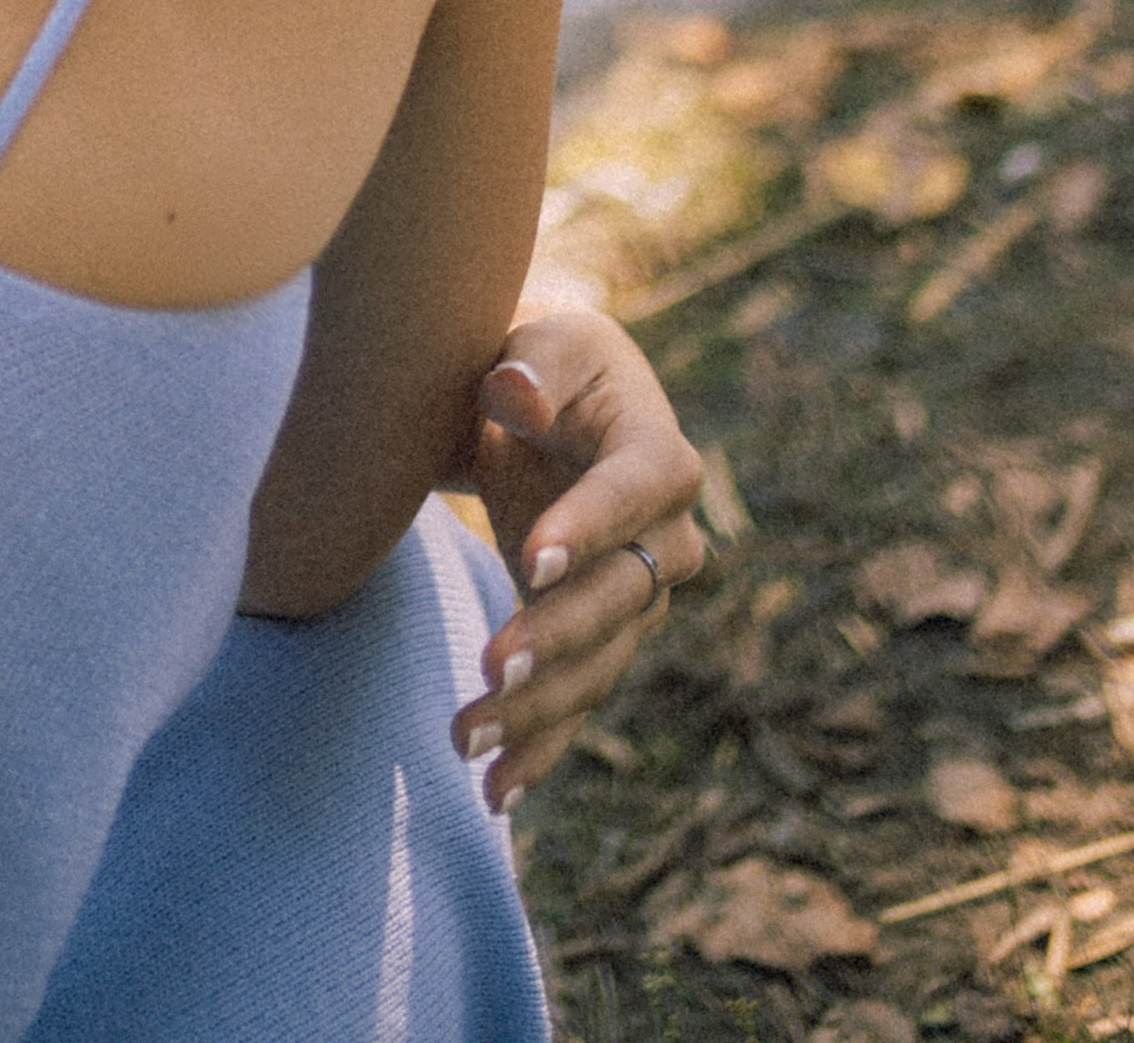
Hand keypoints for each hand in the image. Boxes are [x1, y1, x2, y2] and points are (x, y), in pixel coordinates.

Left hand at [448, 306, 703, 804]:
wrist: (541, 405)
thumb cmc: (540, 362)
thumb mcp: (540, 342)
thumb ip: (531, 364)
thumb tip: (516, 393)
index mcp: (659, 451)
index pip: (637, 490)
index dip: (591, 524)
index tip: (532, 558)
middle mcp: (667, 535)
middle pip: (624, 595)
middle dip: (559, 636)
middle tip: (489, 664)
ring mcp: (637, 596)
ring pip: (600, 663)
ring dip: (538, 708)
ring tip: (466, 739)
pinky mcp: (597, 639)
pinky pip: (579, 701)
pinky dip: (539, 748)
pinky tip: (495, 792)